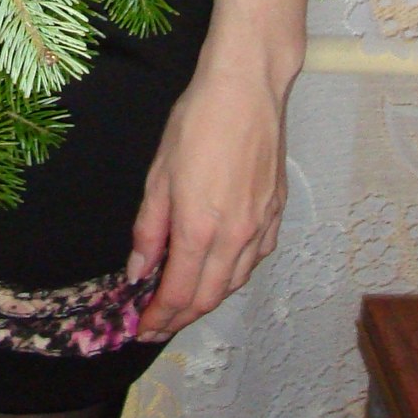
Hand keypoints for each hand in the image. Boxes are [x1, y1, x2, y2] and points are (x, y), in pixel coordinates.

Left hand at [127, 50, 290, 341]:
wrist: (247, 89)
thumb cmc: (197, 121)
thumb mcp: (159, 173)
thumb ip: (149, 229)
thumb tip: (139, 271)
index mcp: (200, 229)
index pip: (179, 293)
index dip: (159, 316)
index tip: (142, 328)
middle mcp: (236, 238)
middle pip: (209, 298)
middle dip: (181, 317)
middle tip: (158, 323)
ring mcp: (261, 228)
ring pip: (235, 282)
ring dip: (208, 299)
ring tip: (184, 301)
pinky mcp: (277, 214)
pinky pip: (254, 260)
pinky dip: (234, 275)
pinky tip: (220, 269)